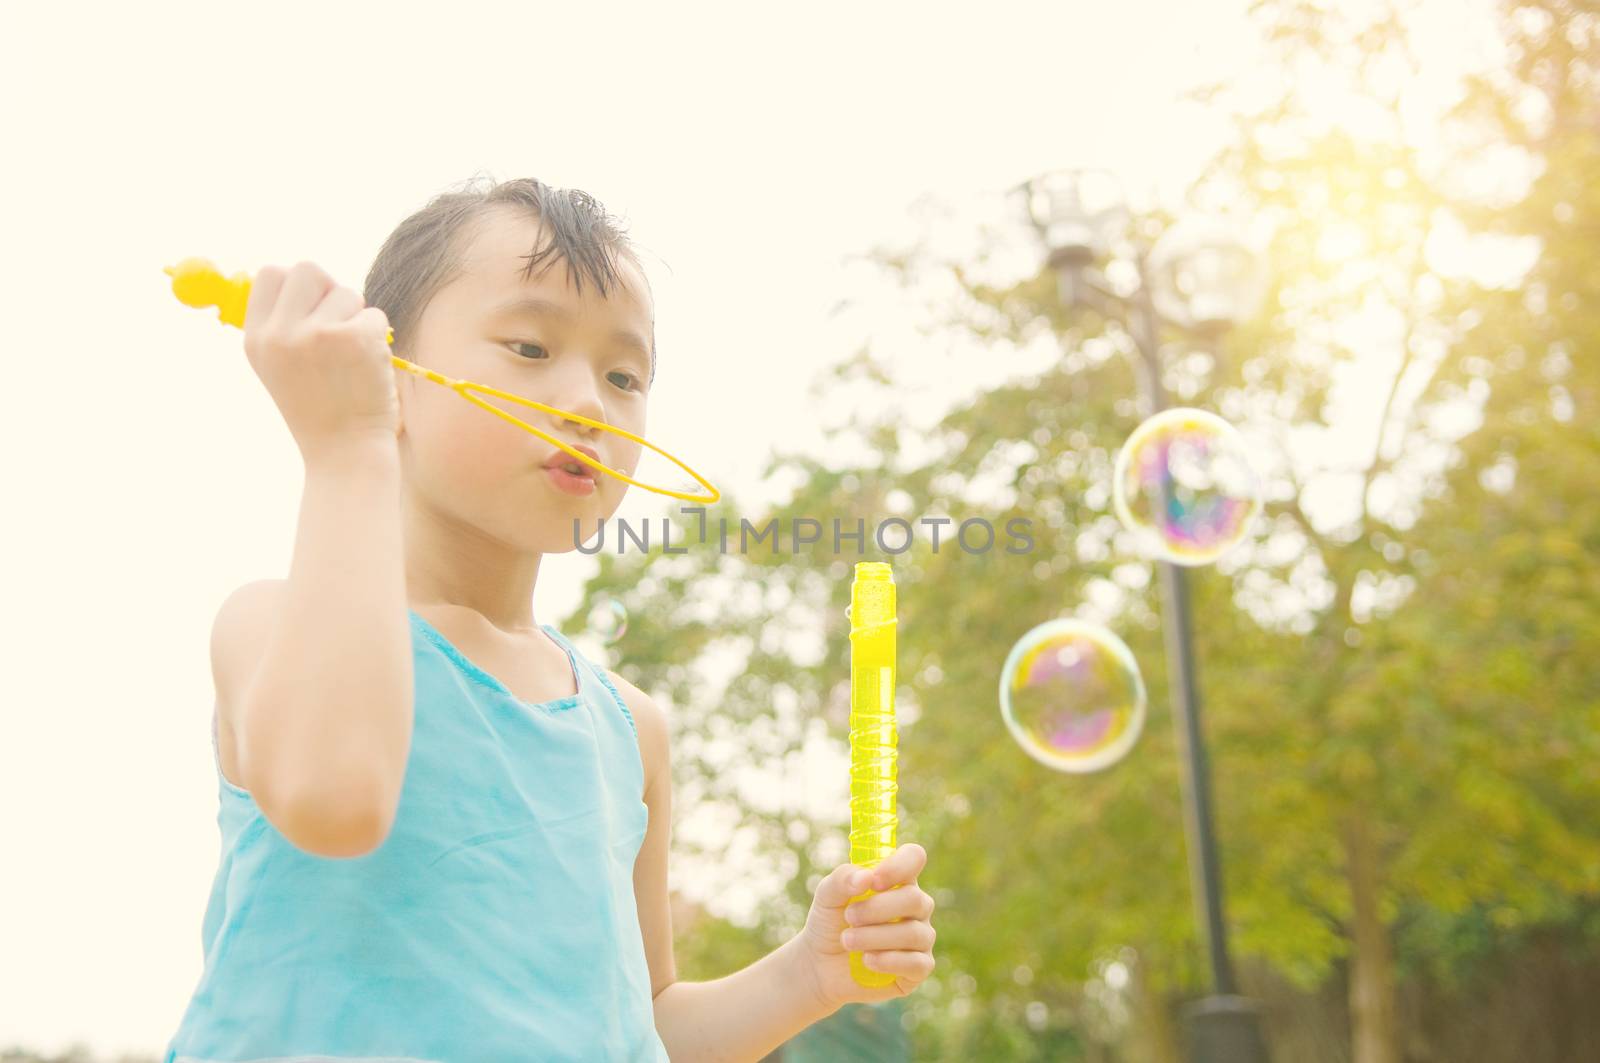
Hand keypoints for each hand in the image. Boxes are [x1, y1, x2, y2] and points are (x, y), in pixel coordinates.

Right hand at [243, 261, 400, 464]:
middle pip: (308, 269)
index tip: (312, 308)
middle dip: (329, 290)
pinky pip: (374, 315)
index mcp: (256, 339)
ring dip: (356, 318)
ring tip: (351, 359)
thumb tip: (287, 276)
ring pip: (346, 292)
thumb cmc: (319, 410)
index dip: (297, 285)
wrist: (345, 453)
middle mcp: (281, 333)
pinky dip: (378, 338)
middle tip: (337, 324)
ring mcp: (317, 334)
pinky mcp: (355, 339)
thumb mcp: (280, 368)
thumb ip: (281, 324)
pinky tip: (368, 369)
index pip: (270, 275)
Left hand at [793, 842, 935, 1011]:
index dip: (898, 866)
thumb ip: (842, 879)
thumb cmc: (830, 922)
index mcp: (897, 879)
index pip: (914, 858)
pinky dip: (888, 961)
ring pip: (914, 933)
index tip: (873, 882)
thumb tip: (866, 877)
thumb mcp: (827, 896)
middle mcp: (915, 906)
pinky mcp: (918, 968)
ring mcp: (920, 937)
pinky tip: (867, 960)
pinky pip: (917, 963)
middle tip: (848, 918)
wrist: (820, 964)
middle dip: (876, 909)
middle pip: (914, 899)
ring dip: (875, 937)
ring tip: (847, 941)